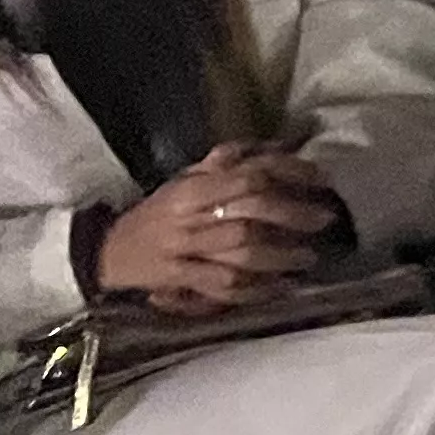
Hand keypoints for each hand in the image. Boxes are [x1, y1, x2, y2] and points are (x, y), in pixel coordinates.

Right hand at [90, 145, 340, 315]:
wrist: (109, 251)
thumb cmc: (158, 211)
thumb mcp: (187, 178)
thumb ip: (229, 162)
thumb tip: (277, 145)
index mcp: (193, 188)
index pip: (248, 176)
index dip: (289, 175)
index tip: (320, 179)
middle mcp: (190, 218)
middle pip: (250, 214)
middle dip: (293, 216)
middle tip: (325, 219)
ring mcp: (185, 251)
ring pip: (240, 253)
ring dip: (280, 256)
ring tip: (309, 258)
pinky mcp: (180, 281)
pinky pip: (222, 287)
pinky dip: (255, 290)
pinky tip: (280, 288)